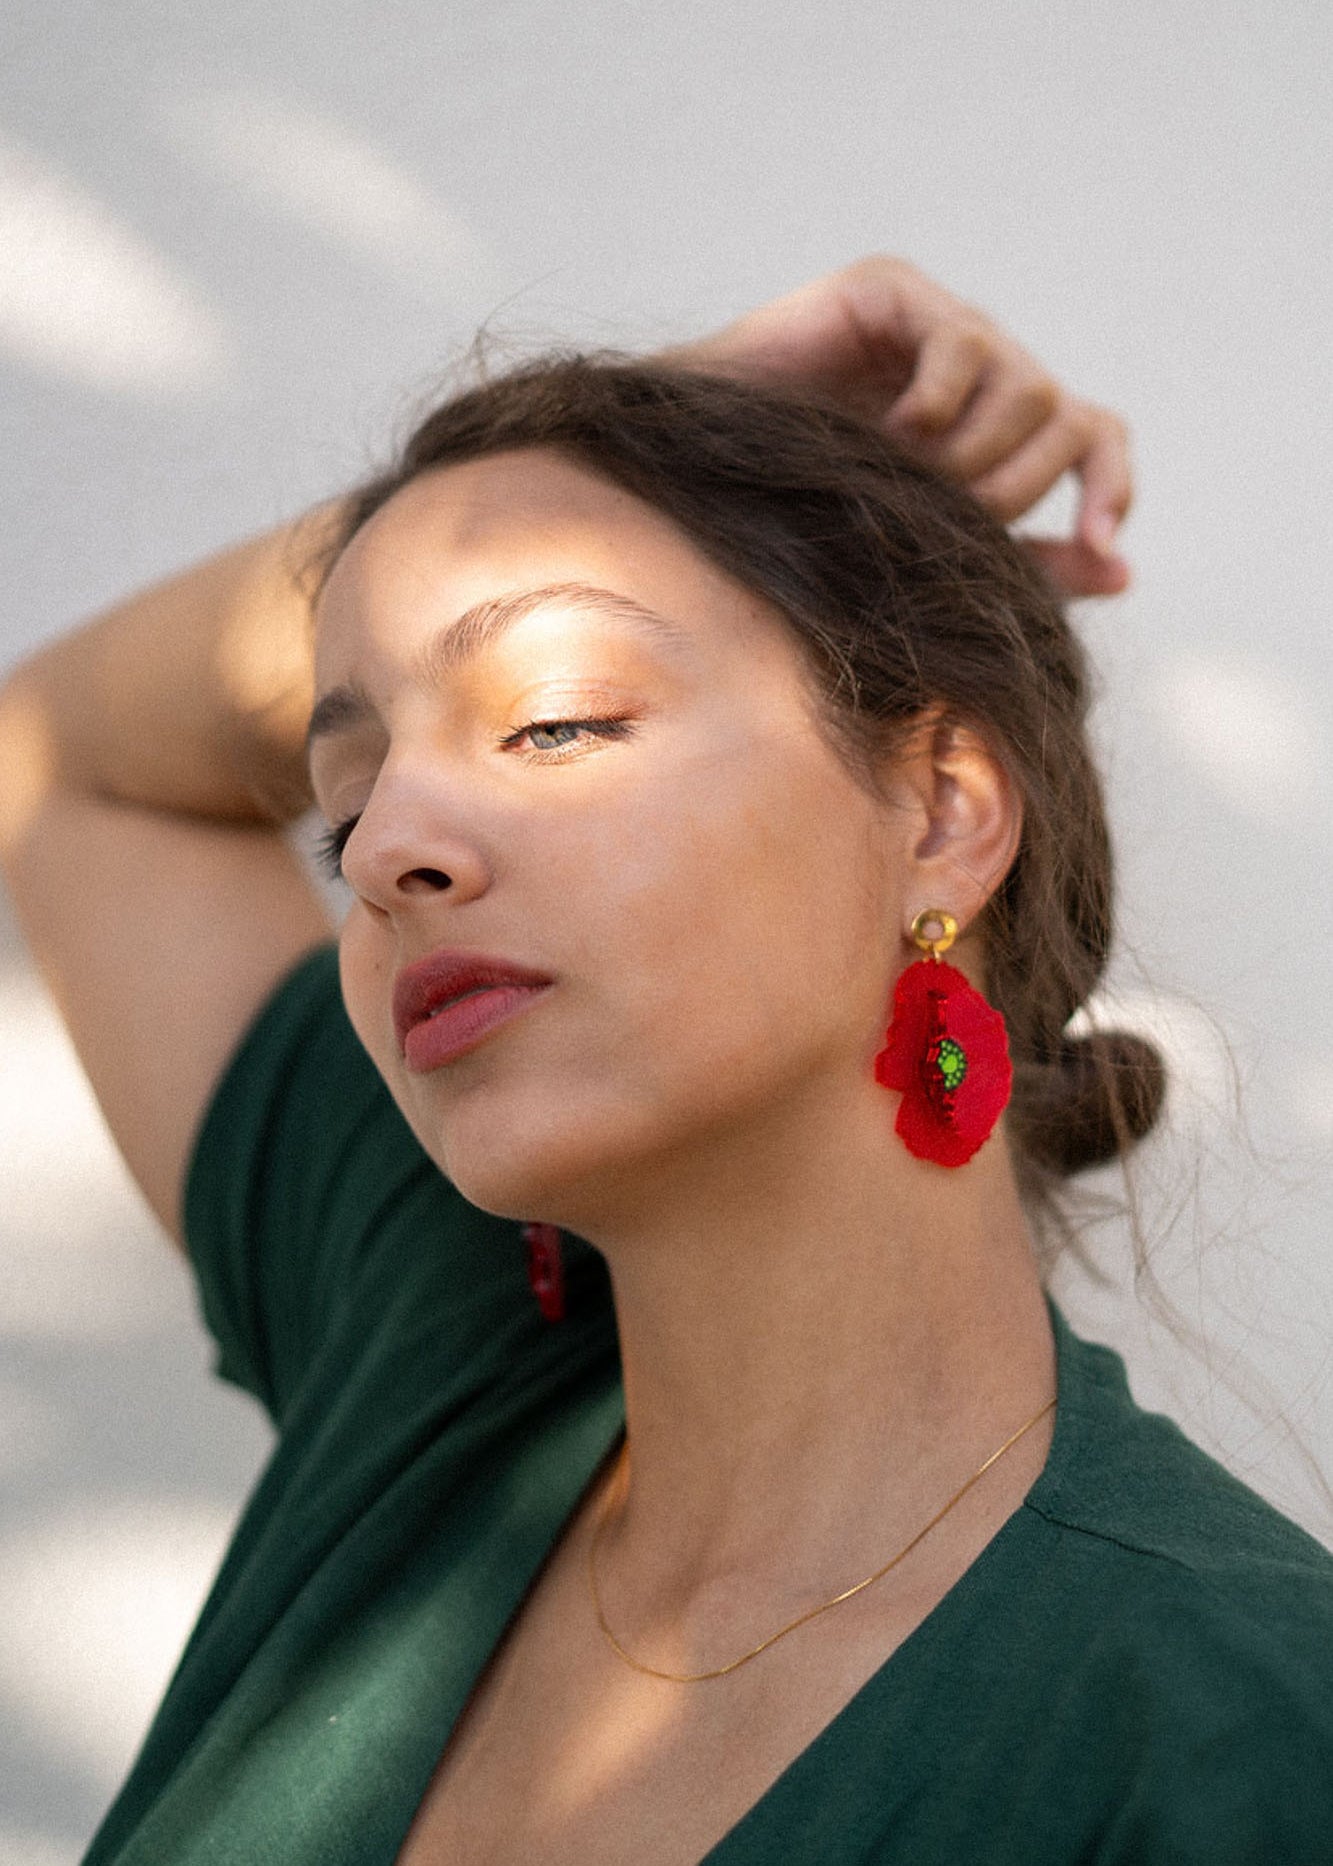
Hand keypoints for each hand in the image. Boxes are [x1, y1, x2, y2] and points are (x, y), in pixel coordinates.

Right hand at [668, 256, 1130, 599]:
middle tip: (947, 518)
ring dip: (975, 456)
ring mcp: (936, 324)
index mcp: (993, 425)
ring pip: (1031, 386)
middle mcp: (978, 369)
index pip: (1096, 436)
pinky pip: (964, 345)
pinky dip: (937, 406)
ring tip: (906, 479)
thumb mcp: (933, 554)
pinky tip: (890, 434)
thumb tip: (1124, 574)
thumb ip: (1026, 565)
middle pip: (1065, 418)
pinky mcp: (891, 290)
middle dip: (1015, 488)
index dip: (1110, 488)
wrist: (701, 486)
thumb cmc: (805, 522)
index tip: (1096, 546)